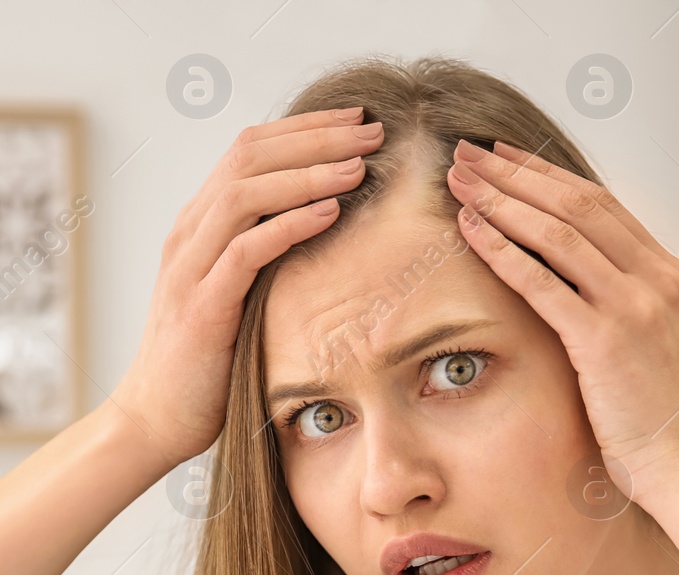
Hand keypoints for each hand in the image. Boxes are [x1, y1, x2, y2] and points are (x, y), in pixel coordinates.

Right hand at [112, 109, 379, 465]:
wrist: (158, 415)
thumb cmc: (213, 352)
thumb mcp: (245, 286)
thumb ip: (271, 247)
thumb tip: (334, 215)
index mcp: (203, 221)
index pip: (252, 148)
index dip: (307, 127)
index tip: (360, 117)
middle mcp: (192, 232)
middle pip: (251, 156)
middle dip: (317, 137)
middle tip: (373, 129)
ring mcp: (191, 265)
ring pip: (247, 193)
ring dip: (309, 173)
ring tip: (360, 165)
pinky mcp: (202, 305)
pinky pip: (246, 250)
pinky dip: (289, 225)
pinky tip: (331, 213)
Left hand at [444, 139, 678, 503]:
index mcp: (672, 274)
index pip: (603, 204)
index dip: (549, 176)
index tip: (507, 159)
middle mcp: (655, 281)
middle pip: (576, 207)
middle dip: (516, 175)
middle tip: (468, 155)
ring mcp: (631, 308)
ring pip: (557, 234)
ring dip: (502, 201)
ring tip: (459, 182)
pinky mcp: (602, 342)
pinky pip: (543, 283)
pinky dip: (502, 251)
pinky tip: (470, 231)